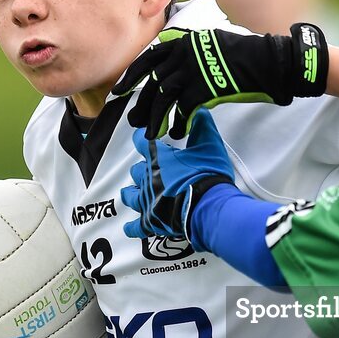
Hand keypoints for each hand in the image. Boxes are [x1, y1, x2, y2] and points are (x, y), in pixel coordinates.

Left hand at [112, 22, 328, 139]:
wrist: (269, 61)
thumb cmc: (244, 56)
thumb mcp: (211, 46)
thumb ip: (189, 55)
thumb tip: (171, 71)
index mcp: (184, 43)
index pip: (149, 59)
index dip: (132, 77)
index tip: (120, 92)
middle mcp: (185, 54)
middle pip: (154, 82)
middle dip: (141, 103)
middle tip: (133, 121)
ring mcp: (195, 70)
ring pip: (165, 97)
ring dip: (155, 118)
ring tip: (150, 135)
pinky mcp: (207, 87)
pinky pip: (185, 109)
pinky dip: (178, 124)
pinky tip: (176, 134)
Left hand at [121, 110, 234, 240]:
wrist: (208, 206)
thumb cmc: (208, 174)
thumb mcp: (209, 145)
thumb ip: (203, 126)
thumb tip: (200, 109)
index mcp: (159, 158)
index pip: (143, 142)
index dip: (142, 138)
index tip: (142, 137)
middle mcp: (149, 178)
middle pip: (137, 171)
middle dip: (141, 169)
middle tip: (146, 169)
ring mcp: (148, 201)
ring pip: (132, 195)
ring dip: (131, 193)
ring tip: (129, 193)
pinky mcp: (152, 221)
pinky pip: (137, 226)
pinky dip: (133, 227)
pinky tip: (129, 228)